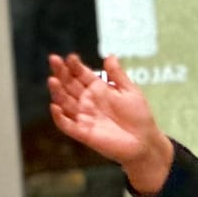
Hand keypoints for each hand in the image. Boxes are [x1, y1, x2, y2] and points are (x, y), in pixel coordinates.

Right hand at [46, 53, 174, 194]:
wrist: (144, 141)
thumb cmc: (138, 116)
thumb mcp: (130, 91)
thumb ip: (117, 75)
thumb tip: (109, 56)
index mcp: (97, 89)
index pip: (81, 74)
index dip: (75, 65)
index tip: (71, 57)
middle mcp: (87, 101)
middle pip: (69, 85)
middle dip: (61, 73)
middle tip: (54, 60)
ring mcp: (84, 117)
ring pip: (65, 102)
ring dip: (57, 92)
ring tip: (52, 80)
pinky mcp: (83, 133)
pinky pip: (67, 125)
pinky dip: (59, 117)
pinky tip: (55, 106)